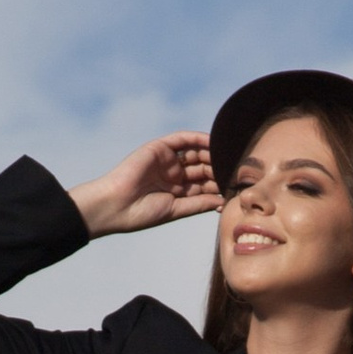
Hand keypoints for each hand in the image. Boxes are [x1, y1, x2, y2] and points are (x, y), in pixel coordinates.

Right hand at [68, 132, 221, 237]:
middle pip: (202, 168)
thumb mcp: (176, 210)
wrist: (116, 206)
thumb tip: (222, 202)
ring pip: (195, 153)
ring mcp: (166, 161)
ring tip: (228, 156)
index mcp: (176, 192)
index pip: (203, 185)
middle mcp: (173, 175)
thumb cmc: (141, 214)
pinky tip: (212, 142)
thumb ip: (198, 203)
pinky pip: (181, 139)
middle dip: (218, 169)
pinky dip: (197, 139)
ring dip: (211, 154)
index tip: (236, 186)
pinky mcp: (159, 148)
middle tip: (236, 170)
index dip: (218, 185)